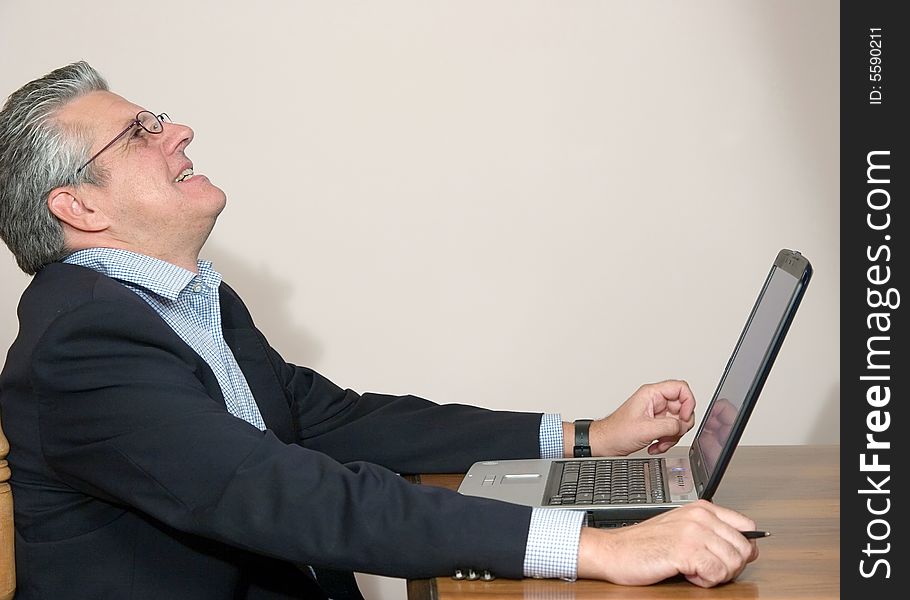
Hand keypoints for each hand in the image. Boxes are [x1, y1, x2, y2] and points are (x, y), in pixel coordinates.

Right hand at [577, 500, 759, 586]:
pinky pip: (717, 574)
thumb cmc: (645, 543)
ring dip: (716, 575)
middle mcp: (701, 517)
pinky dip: (704, 581)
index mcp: (702, 508)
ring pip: (734, 563)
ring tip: (693, 569)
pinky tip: (687, 573)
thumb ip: (711, 530)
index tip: (726, 557)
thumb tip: (744, 546)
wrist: (614, 550)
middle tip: (706, 568)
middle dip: (730, 566)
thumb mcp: (682, 528)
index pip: (747, 527)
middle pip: (744, 549)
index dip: (742, 548)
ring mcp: (693, 532)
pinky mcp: (685, 551)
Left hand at [588, 380, 695, 455]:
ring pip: (678, 422)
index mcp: (651, 394)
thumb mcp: (646, 429)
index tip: (684, 418)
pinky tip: (656, 445)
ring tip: (660, 442)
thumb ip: (670, 425)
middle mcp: (655, 400)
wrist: (605, 444)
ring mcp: (655, 413)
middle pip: (682, 407)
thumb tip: (683, 425)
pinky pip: (670, 431)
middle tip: (671, 434)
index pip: (681, 388)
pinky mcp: (655, 424)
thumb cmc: (616, 432)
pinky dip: (667, 441)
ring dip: (672, 436)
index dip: (688, 402)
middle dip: (679, 425)